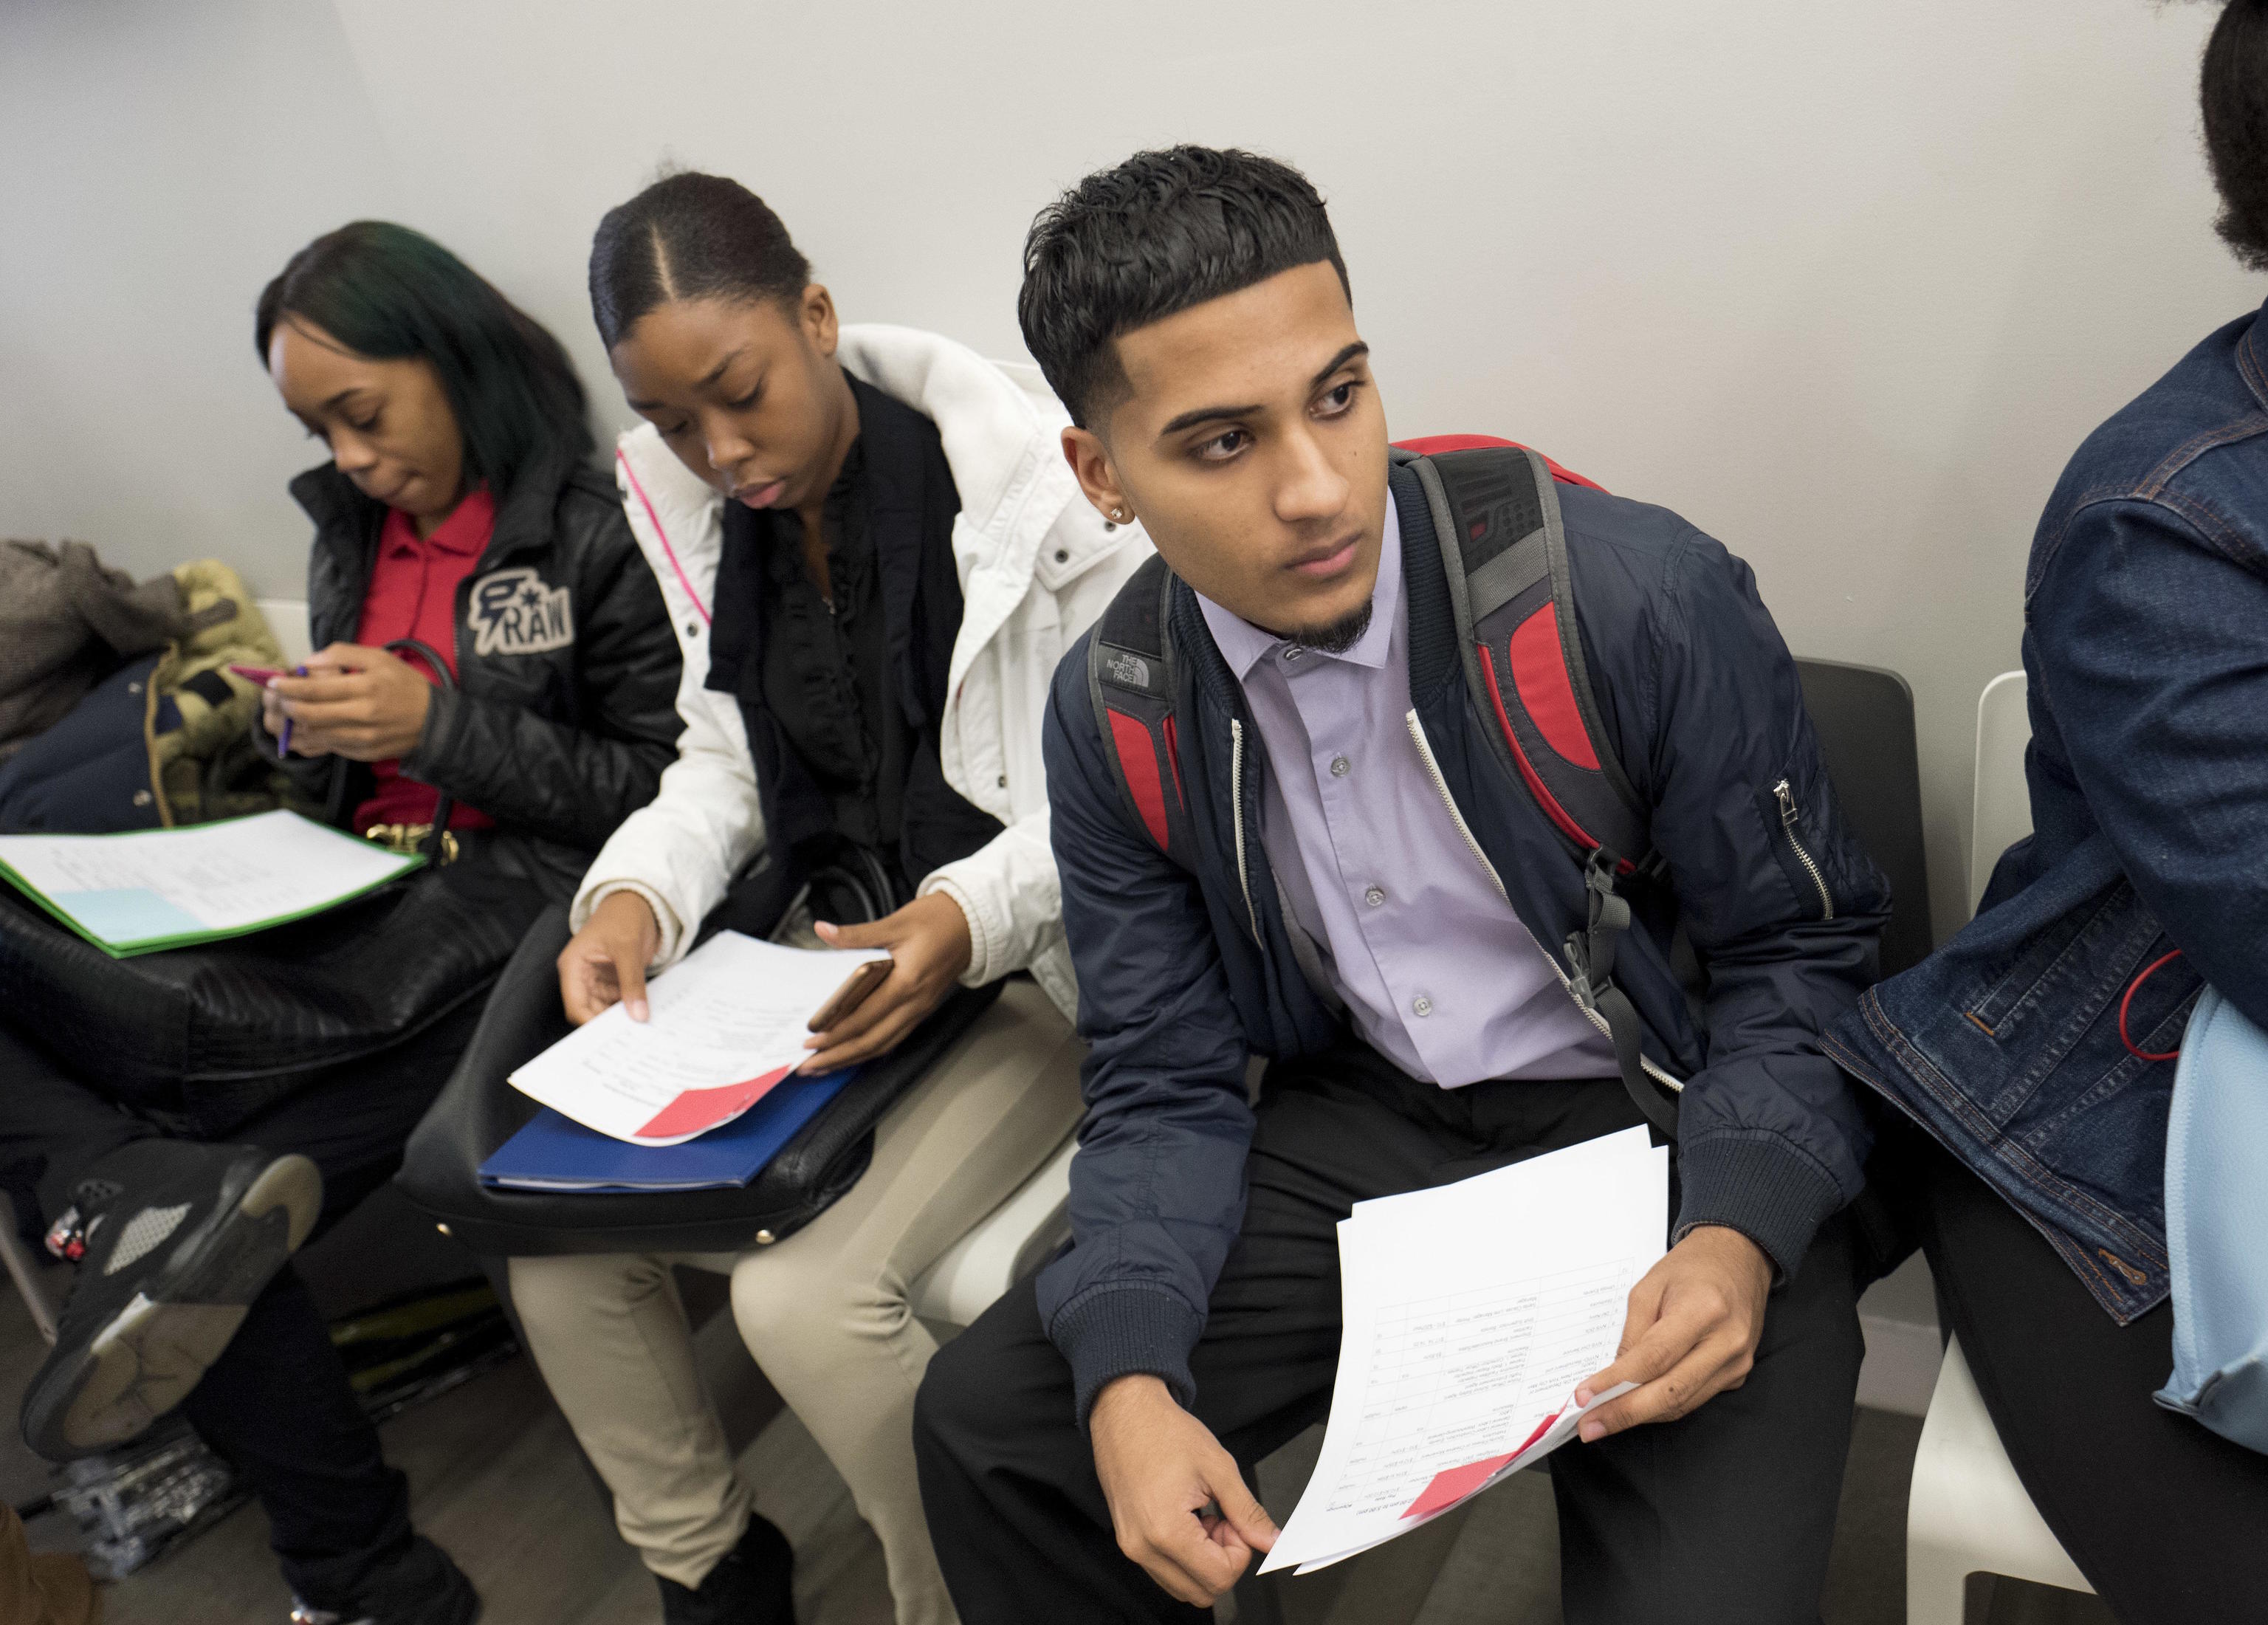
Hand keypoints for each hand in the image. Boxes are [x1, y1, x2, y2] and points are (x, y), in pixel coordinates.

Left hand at [267, 642, 433, 761]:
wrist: (434, 723)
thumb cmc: (406, 686)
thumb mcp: (380, 658)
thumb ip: (343, 653)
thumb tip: (308, 662)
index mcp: (366, 688)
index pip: (316, 690)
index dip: (288, 687)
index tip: (274, 682)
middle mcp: (362, 716)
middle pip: (309, 715)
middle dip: (285, 706)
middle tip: (276, 699)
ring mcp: (361, 739)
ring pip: (314, 734)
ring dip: (292, 724)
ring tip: (284, 713)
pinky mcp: (361, 754)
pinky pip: (326, 748)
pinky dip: (309, 738)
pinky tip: (302, 728)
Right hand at [557, 890, 662, 1024]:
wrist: (638, 901)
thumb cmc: (623, 915)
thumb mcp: (628, 948)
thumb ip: (632, 982)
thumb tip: (638, 1014)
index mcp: (574, 966)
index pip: (575, 1005)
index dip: (590, 1023)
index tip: (611, 1036)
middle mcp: (582, 976)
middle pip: (589, 1011)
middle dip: (607, 1025)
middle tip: (629, 1037)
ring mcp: (598, 980)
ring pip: (604, 1010)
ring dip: (620, 1019)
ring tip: (638, 1032)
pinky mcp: (614, 981)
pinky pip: (619, 1002)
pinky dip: (629, 1009)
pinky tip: (642, 1018)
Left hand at [801, 891, 972, 1071]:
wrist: (971, 924)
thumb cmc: (937, 921)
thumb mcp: (894, 923)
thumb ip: (856, 934)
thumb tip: (824, 931)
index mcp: (906, 983)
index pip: (864, 1018)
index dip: (836, 1033)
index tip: (811, 1042)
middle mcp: (915, 1003)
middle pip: (871, 1041)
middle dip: (838, 1056)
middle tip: (809, 1066)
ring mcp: (920, 1009)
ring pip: (883, 1044)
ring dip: (852, 1058)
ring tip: (825, 1065)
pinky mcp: (921, 1009)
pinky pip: (893, 1037)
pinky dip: (871, 1049)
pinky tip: (854, 1053)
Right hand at [1090, 1375, 1277, 1606]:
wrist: (1125, 1411)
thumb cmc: (1164, 1431)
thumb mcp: (1218, 1467)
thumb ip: (1248, 1512)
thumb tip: (1271, 1541)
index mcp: (1166, 1531)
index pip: (1219, 1578)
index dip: (1239, 1552)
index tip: (1235, 1521)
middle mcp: (1142, 1548)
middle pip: (1202, 1591)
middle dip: (1222, 1561)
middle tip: (1223, 1521)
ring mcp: (1132, 1547)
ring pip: (1183, 1587)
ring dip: (1203, 1561)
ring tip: (1203, 1517)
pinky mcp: (1128, 1541)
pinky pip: (1164, 1571)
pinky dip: (1185, 1556)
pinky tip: (1187, 1520)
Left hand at [1573, 1225, 1771, 1441]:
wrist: (1739, 1259)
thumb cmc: (1691, 1268)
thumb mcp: (1649, 1287)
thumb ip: (1632, 1333)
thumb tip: (1614, 1376)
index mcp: (1703, 1311)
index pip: (1654, 1359)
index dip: (1617, 1382)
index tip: (1584, 1396)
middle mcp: (1726, 1343)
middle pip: (1670, 1392)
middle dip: (1624, 1414)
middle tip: (1589, 1426)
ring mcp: (1736, 1363)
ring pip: (1682, 1403)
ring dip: (1640, 1415)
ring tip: (1603, 1420)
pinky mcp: (1737, 1375)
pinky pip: (1694, 1398)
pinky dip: (1662, 1405)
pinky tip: (1637, 1405)